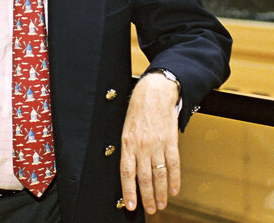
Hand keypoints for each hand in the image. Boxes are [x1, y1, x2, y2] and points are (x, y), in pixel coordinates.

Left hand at [120, 73, 180, 214]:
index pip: (127, 172)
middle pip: (144, 178)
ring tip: (161, 204)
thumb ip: (128, 147)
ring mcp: (157, 144)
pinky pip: (174, 165)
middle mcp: (142, 145)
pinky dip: (175, 180)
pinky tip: (174, 190)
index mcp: (127, 142)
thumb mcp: (126, 126)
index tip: (131, 205)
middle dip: (147, 197)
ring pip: (159, 175)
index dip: (129, 191)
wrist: (154, 92)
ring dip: (161, 193)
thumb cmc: (138, 108)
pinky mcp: (171, 141)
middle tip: (150, 209)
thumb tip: (129, 168)